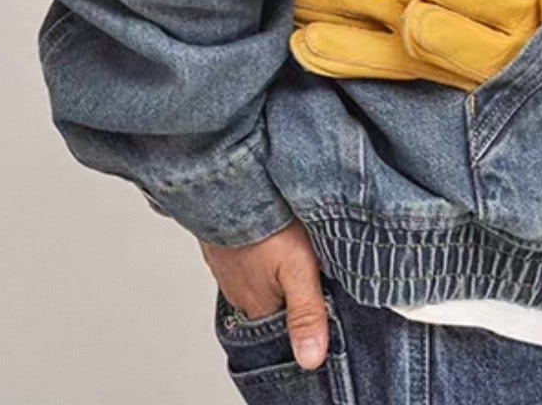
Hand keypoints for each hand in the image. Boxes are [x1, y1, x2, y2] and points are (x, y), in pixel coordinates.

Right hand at [199, 219, 328, 370]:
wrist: (228, 182)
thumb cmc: (266, 223)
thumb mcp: (298, 267)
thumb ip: (306, 313)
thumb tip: (311, 360)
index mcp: (257, 305)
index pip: (285, 324)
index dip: (306, 312)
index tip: (320, 294)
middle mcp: (237, 291)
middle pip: (271, 300)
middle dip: (289, 288)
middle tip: (308, 265)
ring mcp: (226, 266)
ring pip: (256, 276)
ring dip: (272, 267)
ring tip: (290, 248)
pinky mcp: (221, 242)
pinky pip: (243, 254)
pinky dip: (257, 248)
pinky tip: (268, 233)